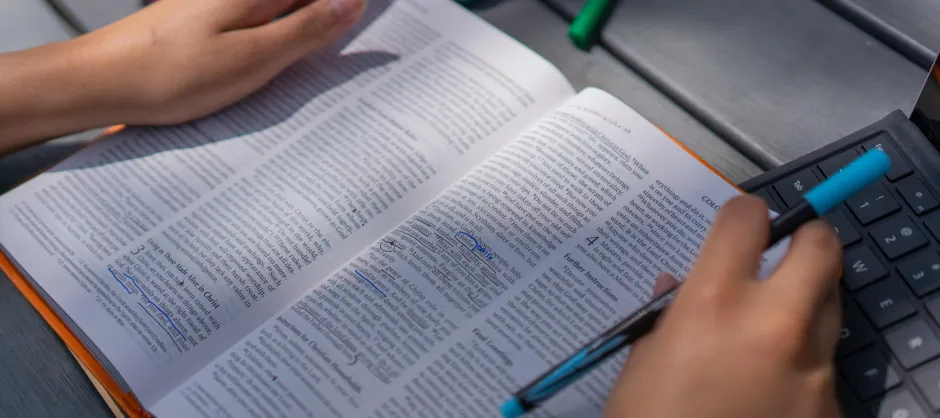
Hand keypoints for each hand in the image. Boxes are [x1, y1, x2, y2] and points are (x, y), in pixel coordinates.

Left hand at [0, 0, 364, 153]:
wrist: (99, 82)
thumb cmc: (169, 75)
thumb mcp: (252, 58)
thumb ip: (305, 28)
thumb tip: (351, 0)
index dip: (350, 5)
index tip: (374, 17)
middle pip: (302, 1)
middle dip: (330, 16)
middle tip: (357, 37)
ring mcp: (220, 4)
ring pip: (281, 10)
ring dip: (307, 26)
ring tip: (325, 51)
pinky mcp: (206, 21)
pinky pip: (258, 22)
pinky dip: (278, 40)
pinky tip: (280, 62)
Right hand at [604, 195, 843, 417]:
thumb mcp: (640, 364)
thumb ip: (667, 316)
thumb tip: (678, 286)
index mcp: (714, 304)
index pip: (748, 220)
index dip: (745, 215)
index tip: (742, 223)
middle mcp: (773, 325)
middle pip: (821, 249)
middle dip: (805, 241)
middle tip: (785, 252)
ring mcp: (813, 370)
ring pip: (832, 308)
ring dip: (808, 304)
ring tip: (773, 329)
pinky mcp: (832, 409)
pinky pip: (827, 370)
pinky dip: (805, 369)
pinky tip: (773, 392)